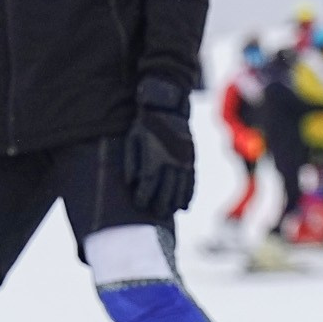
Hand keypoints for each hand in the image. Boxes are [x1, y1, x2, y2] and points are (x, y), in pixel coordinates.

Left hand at [122, 76, 196, 219]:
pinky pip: (191, 180)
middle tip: (155, 214)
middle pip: (166, 188)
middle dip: (160, 204)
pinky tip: (184, 206)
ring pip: (180, 187)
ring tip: (169, 213)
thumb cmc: (143, 125)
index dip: (144, 196)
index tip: (140, 205)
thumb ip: (132, 162)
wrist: (166, 107)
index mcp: (153, 156)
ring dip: (175, 202)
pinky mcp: (190, 157)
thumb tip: (131, 183)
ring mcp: (182, 159)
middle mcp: (169, 160)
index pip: (148, 182)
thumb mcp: (132, 140)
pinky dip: (188, 195)